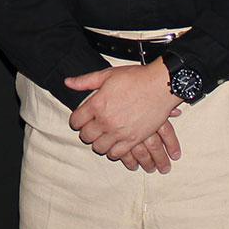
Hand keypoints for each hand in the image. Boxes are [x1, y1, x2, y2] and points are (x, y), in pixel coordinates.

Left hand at [66, 63, 181, 163]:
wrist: (160, 86)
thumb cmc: (136, 78)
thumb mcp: (108, 75)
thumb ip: (85, 81)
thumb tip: (68, 82)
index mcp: (96, 104)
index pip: (76, 121)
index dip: (76, 121)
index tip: (80, 121)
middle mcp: (105, 120)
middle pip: (86, 136)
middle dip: (87, 133)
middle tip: (92, 129)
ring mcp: (119, 132)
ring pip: (99, 147)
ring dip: (99, 143)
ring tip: (103, 137)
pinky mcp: (133, 139)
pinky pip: (116, 154)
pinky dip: (113, 151)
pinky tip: (115, 145)